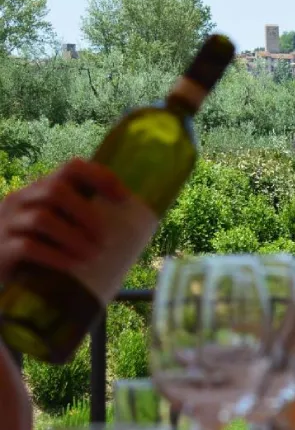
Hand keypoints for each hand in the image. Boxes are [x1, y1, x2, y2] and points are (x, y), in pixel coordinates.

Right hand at [0, 158, 128, 276]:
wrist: (1, 272)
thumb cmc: (38, 249)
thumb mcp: (58, 227)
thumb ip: (81, 220)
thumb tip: (137, 228)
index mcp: (40, 189)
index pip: (71, 167)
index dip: (100, 177)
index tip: (124, 198)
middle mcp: (20, 199)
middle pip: (55, 190)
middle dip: (87, 213)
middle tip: (105, 239)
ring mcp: (6, 223)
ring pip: (42, 218)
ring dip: (74, 237)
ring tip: (93, 255)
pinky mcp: (0, 249)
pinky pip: (28, 247)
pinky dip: (55, 256)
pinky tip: (73, 266)